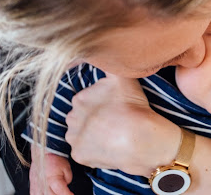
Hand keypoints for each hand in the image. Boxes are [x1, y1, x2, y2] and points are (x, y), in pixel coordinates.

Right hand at [30, 148, 73, 194]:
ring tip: (56, 193)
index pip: (62, 193)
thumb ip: (68, 179)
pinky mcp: (32, 186)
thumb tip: (66, 186)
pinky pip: (34, 194)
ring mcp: (36, 186)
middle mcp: (43, 185)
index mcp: (53, 180)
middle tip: (65, 193)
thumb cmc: (54, 158)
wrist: (43, 153)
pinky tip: (47, 193)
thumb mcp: (66, 168)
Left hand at [65, 73, 180, 176]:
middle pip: (81, 118)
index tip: (113, 108)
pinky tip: (108, 147)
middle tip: (113, 121)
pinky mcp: (79, 156)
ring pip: (81, 135)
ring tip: (112, 135)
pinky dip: (94, 151)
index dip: (100, 104)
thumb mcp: (122, 77)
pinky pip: (84, 153)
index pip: (86, 100)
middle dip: (93, 119)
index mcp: (79, 98)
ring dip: (92, 135)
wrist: (139, 138)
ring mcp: (74, 138)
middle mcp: (71, 117)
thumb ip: (109, 65)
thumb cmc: (132, 107)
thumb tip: (101, 54)